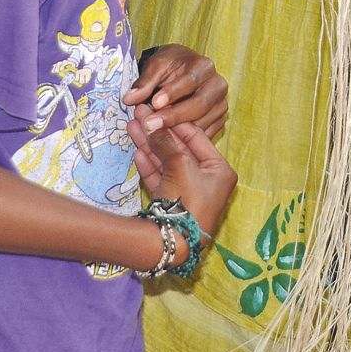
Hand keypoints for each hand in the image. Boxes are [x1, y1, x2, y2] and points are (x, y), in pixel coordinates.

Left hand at [126, 46, 227, 135]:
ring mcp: (220, 104)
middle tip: (151, 125)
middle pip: (200, 104)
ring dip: (179, 131)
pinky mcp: (218, 120)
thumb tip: (129, 99)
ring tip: (155, 135)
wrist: (180, 70)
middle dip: (174, 116)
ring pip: (203, 122)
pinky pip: (204, 134)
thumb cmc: (168, 67)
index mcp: (204, 66)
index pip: (190, 80)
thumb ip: (144, 82)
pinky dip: (186, 140)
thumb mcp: (155, 66)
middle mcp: (217, 85)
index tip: (154, 103)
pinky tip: (166, 143)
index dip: (172, 93)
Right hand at [129, 120, 235, 243]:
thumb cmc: (188, 201)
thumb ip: (166, 142)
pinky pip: (160, 178)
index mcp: (219, 170)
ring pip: (166, 162)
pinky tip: (137, 150)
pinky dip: (149, 165)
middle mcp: (206, 180)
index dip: (175, 121)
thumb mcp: (180, 166)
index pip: (196, 137)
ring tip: (131, 126)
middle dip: (158, 132)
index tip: (157, 108)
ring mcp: (188, 192)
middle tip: (139, 114)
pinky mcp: (171, 203)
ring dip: (149, 145)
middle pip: (179, 149)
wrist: (172, 243)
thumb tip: (151, 122)